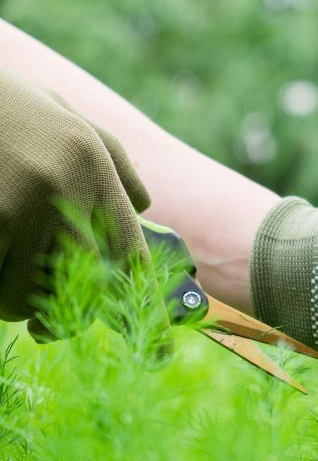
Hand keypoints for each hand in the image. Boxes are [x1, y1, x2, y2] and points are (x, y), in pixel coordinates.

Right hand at [0, 70, 170, 353]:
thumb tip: (143, 206)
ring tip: (3, 254)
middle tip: (48, 322)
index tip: (159, 353)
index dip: (144, 311)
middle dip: (60, 314)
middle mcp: (63, 187)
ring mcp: (16, 205)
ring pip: (23, 297)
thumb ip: (113, 163)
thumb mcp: (66, 120)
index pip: (131, 256)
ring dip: (10, 298)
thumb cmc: (4, 107)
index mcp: (92, 167)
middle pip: (79, 289)